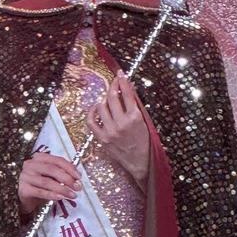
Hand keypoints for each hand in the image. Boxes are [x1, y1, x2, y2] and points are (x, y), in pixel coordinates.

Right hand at [18, 148, 81, 217]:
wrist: (22, 198)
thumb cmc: (38, 185)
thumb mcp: (50, 177)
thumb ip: (60, 174)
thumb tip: (77, 178)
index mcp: (39, 158)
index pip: (57, 160)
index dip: (70, 168)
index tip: (79, 177)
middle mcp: (30, 165)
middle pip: (53, 170)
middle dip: (68, 178)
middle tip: (77, 187)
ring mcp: (25, 177)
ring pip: (47, 182)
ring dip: (62, 189)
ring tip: (72, 195)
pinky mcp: (23, 189)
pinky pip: (40, 192)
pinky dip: (52, 195)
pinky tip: (60, 198)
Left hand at [86, 70, 150, 188]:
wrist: (140, 162)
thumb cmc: (144, 142)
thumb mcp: (145, 121)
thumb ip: (136, 106)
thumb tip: (129, 89)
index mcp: (135, 117)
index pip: (127, 93)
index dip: (123, 81)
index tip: (120, 74)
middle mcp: (121, 123)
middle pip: (112, 97)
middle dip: (113, 86)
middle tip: (114, 82)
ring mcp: (110, 131)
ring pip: (101, 106)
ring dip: (104, 99)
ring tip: (108, 99)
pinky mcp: (102, 138)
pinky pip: (91, 121)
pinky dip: (92, 112)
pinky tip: (96, 108)